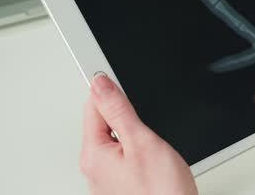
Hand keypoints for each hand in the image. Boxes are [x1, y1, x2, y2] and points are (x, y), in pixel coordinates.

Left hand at [80, 74, 197, 194]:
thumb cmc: (162, 193)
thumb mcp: (142, 141)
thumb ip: (119, 110)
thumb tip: (101, 84)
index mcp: (95, 153)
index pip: (92, 105)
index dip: (107, 87)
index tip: (113, 71)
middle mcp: (96, 167)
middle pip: (103, 121)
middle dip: (124, 112)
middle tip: (144, 113)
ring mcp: (109, 177)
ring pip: (117, 138)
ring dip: (134, 131)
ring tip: (152, 139)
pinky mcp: (123, 183)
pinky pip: (125, 155)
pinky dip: (139, 147)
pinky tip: (154, 154)